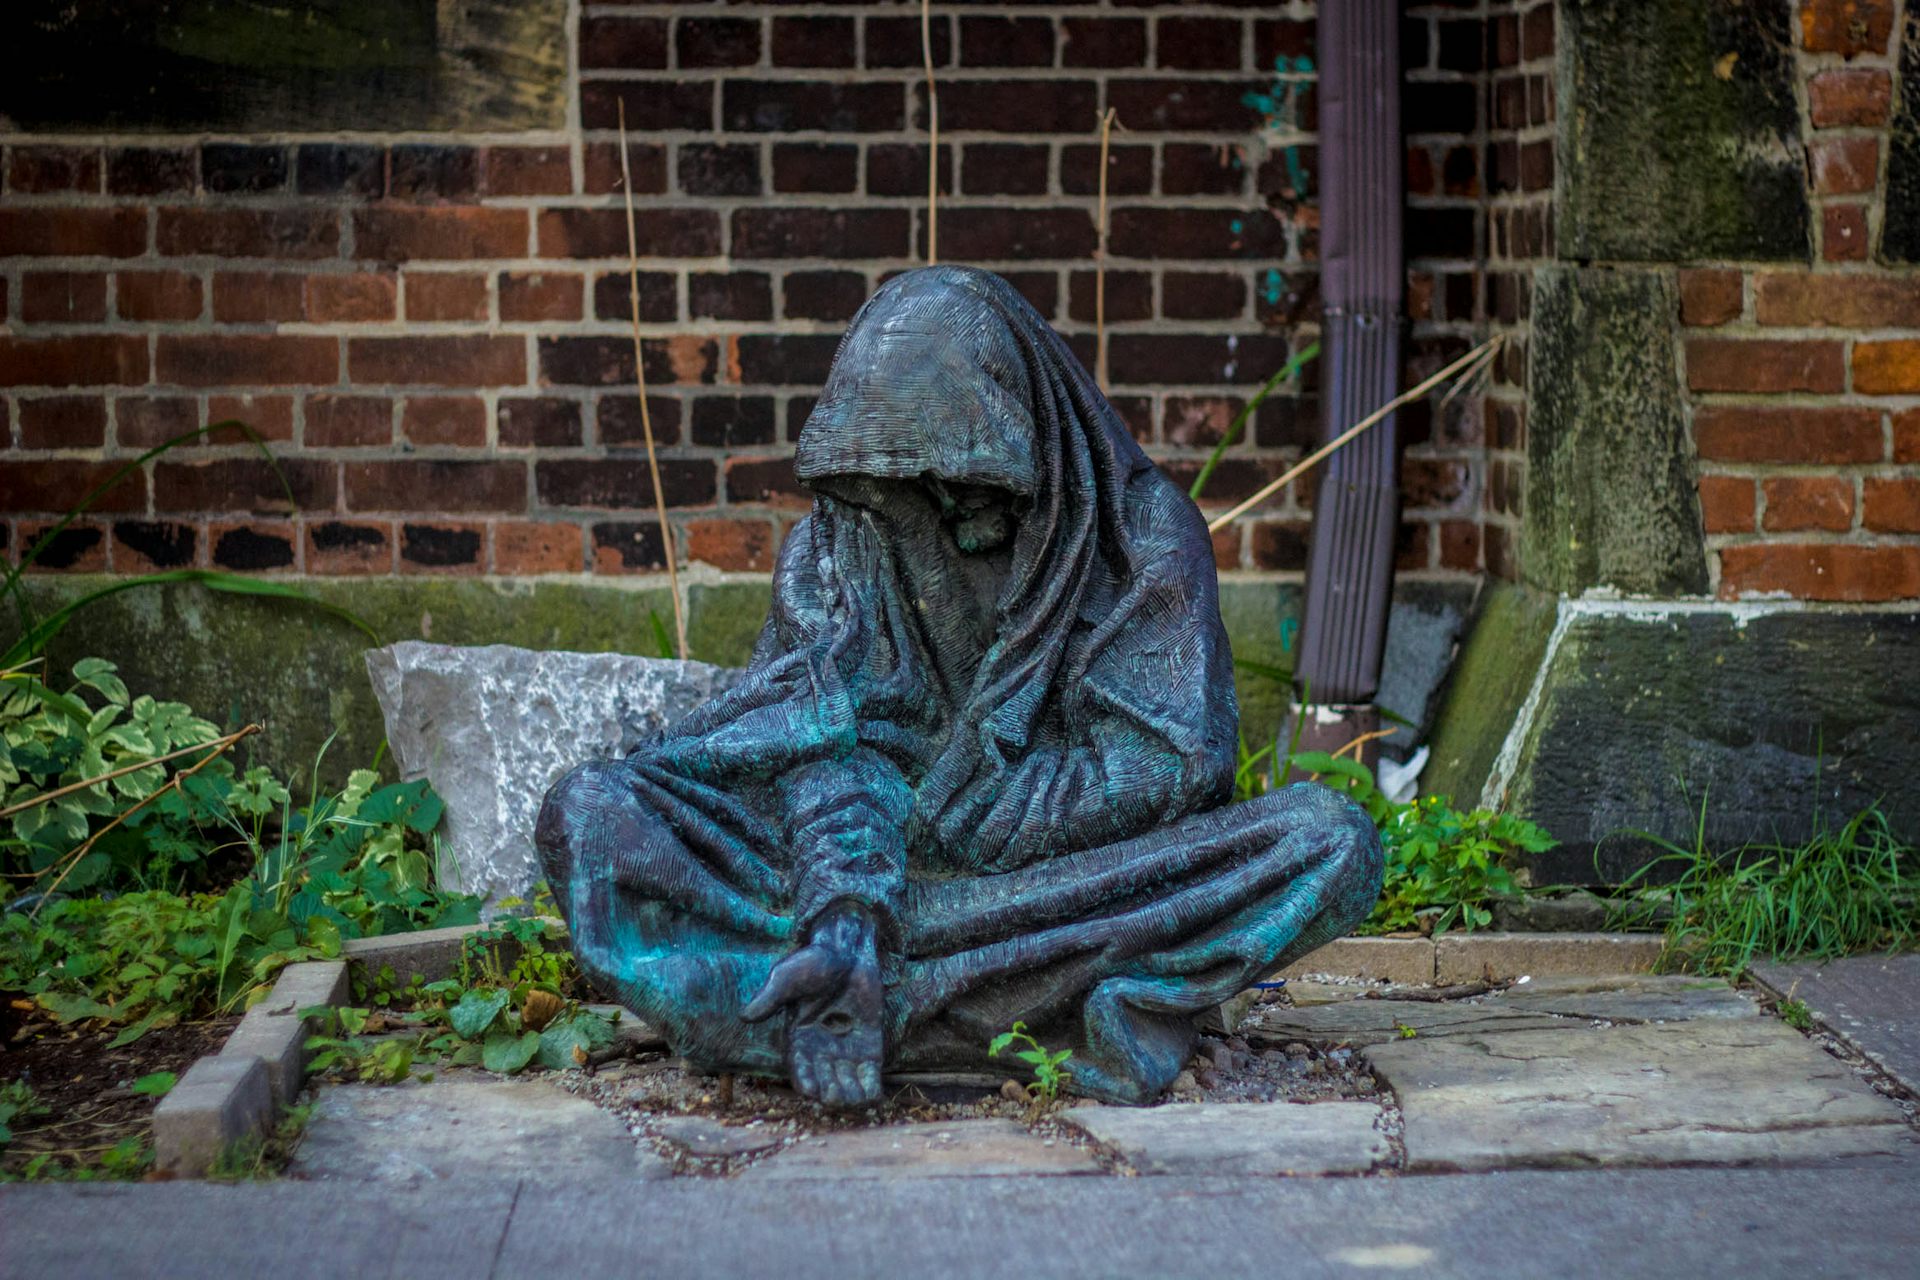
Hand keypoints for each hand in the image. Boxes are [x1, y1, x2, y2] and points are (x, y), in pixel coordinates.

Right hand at [741, 902, 883, 1105]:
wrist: (849, 950)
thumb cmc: (814, 962)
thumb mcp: (787, 978)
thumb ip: (770, 997)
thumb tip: (745, 1015)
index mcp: (798, 1039)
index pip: (799, 1068)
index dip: (805, 1081)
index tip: (811, 1092)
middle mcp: (821, 1049)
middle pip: (824, 1080)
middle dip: (829, 1091)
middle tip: (833, 1096)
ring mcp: (846, 1049)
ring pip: (847, 1082)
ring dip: (850, 1094)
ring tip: (855, 1099)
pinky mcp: (869, 1045)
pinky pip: (870, 1072)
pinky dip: (872, 1086)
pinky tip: (875, 1096)